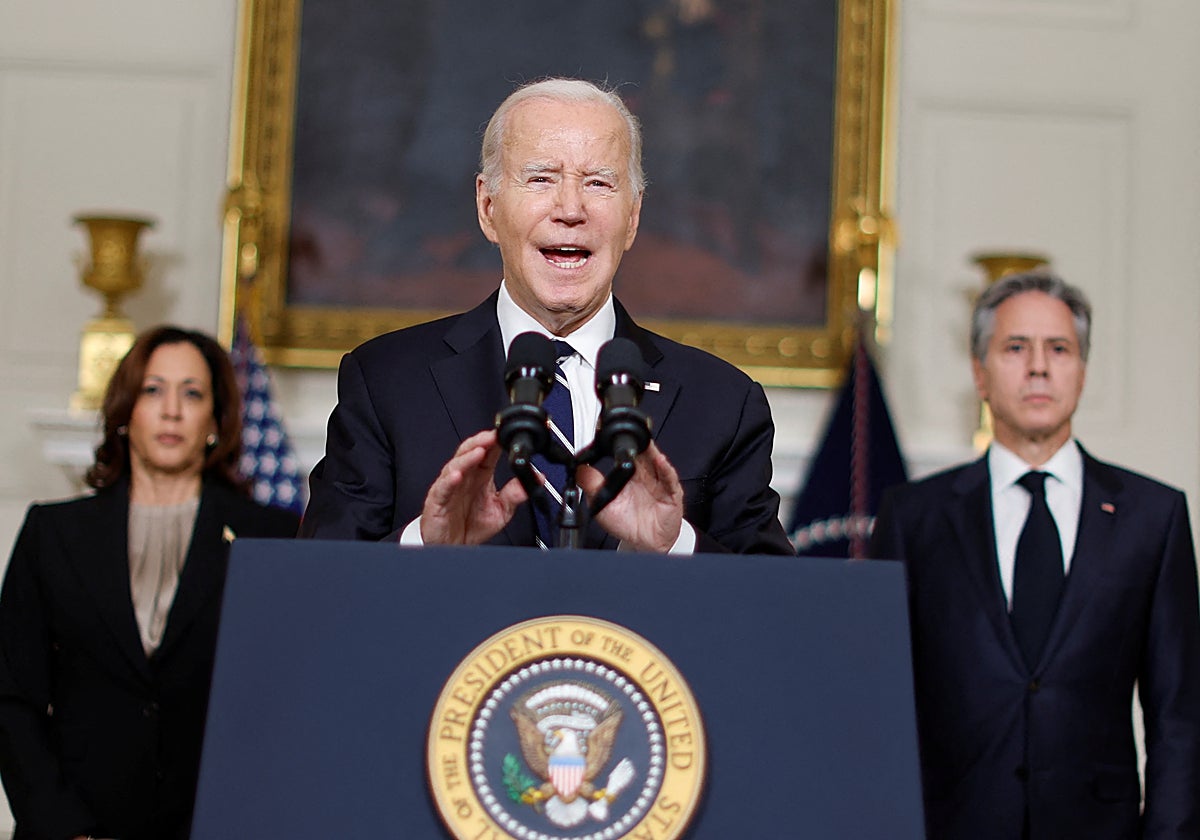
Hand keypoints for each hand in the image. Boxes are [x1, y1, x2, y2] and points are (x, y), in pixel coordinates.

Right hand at [420, 429, 527, 544]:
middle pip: (469, 452)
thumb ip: (516, 494)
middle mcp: (464, 478)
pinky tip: (457, 476)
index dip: (494, 442)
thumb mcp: (501, 510)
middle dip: (480, 442)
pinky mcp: (437, 501)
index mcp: (480, 476)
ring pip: (455, 466)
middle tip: (492, 437)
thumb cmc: (472, 526)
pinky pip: (442, 488)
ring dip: (467, 458)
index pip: (487, 453)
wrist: (454, 546)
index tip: (505, 434)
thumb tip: (537, 479)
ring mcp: (450, 487)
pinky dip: (449, 481)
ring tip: (478, 451)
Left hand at [578, 441, 683, 552]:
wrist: (646, 543)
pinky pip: (670, 480)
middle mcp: (646, 476)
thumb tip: (579, 470)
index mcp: (631, 475)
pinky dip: (666, 469)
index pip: (628, 454)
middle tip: (632, 432)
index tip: (614, 433)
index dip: (623, 443)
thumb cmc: (628, 523)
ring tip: (646, 444)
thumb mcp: (603, 504)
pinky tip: (661, 461)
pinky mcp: (671, 494)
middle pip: (644, 454)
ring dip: (652, 452)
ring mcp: (660, 484)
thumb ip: (592, 486)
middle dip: (639, 442)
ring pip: (657, 463)